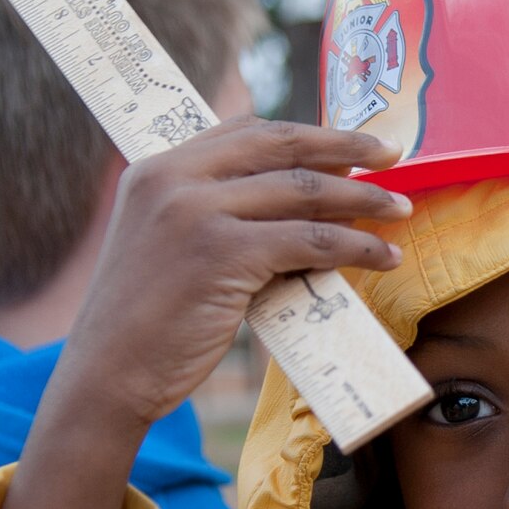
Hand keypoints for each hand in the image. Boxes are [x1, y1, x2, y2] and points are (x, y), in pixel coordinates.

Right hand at [0, 119, 409, 508]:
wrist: (107, 376)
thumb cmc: (145, 325)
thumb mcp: (169, 249)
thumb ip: (217, 217)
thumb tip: (305, 211)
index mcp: (157, 168)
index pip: (244, 131)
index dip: (304, 134)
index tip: (348, 142)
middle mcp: (174, 178)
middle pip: (279, 146)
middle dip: (344, 146)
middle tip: (391, 153)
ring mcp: (196, 211)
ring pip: (303, 192)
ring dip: (363, 199)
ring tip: (400, 209)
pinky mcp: (223, 252)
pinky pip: (310, 241)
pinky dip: (356, 246)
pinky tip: (383, 256)